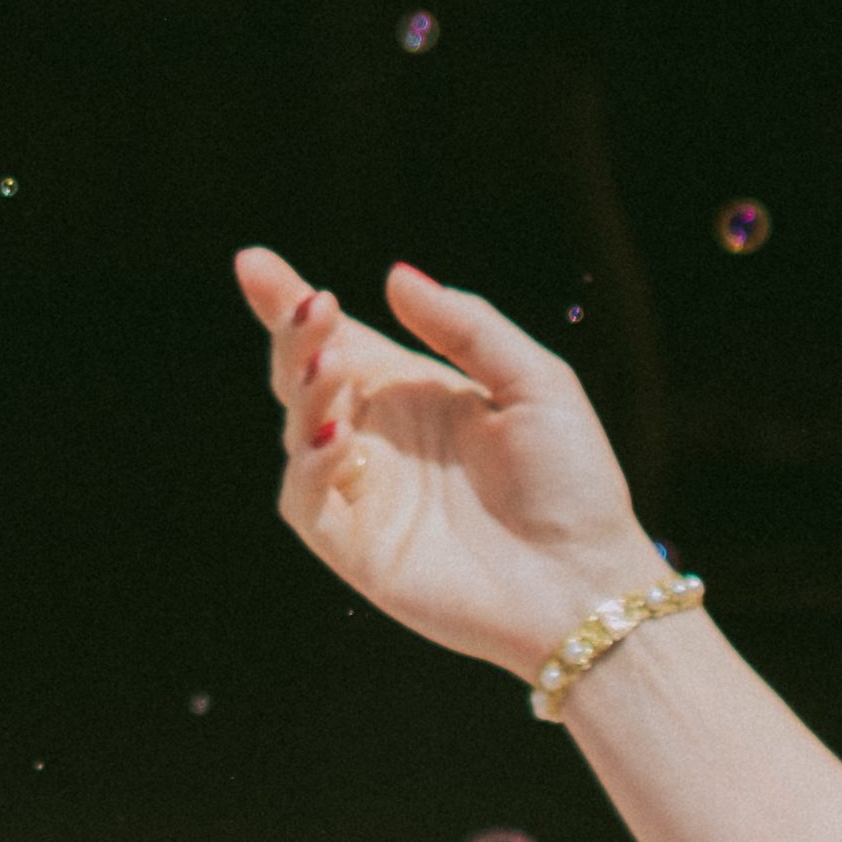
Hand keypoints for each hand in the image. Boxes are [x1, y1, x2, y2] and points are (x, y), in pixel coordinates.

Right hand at [235, 244, 669, 680]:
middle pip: (308, 378)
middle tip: (312, 308)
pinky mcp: (355, 550)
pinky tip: (338, 436)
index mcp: (415, 396)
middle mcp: (381, 440)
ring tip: (330, 365)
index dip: (292, 304)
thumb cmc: (572, 482)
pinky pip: (306, 502)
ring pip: (298, 433)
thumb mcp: (534, 382)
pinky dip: (309, 466)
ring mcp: (364, 496)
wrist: (586, 580)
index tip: (255, 262)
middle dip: (295, 338)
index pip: (341, 341)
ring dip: (306, 394)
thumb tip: (394, 276)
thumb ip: (466, 328)